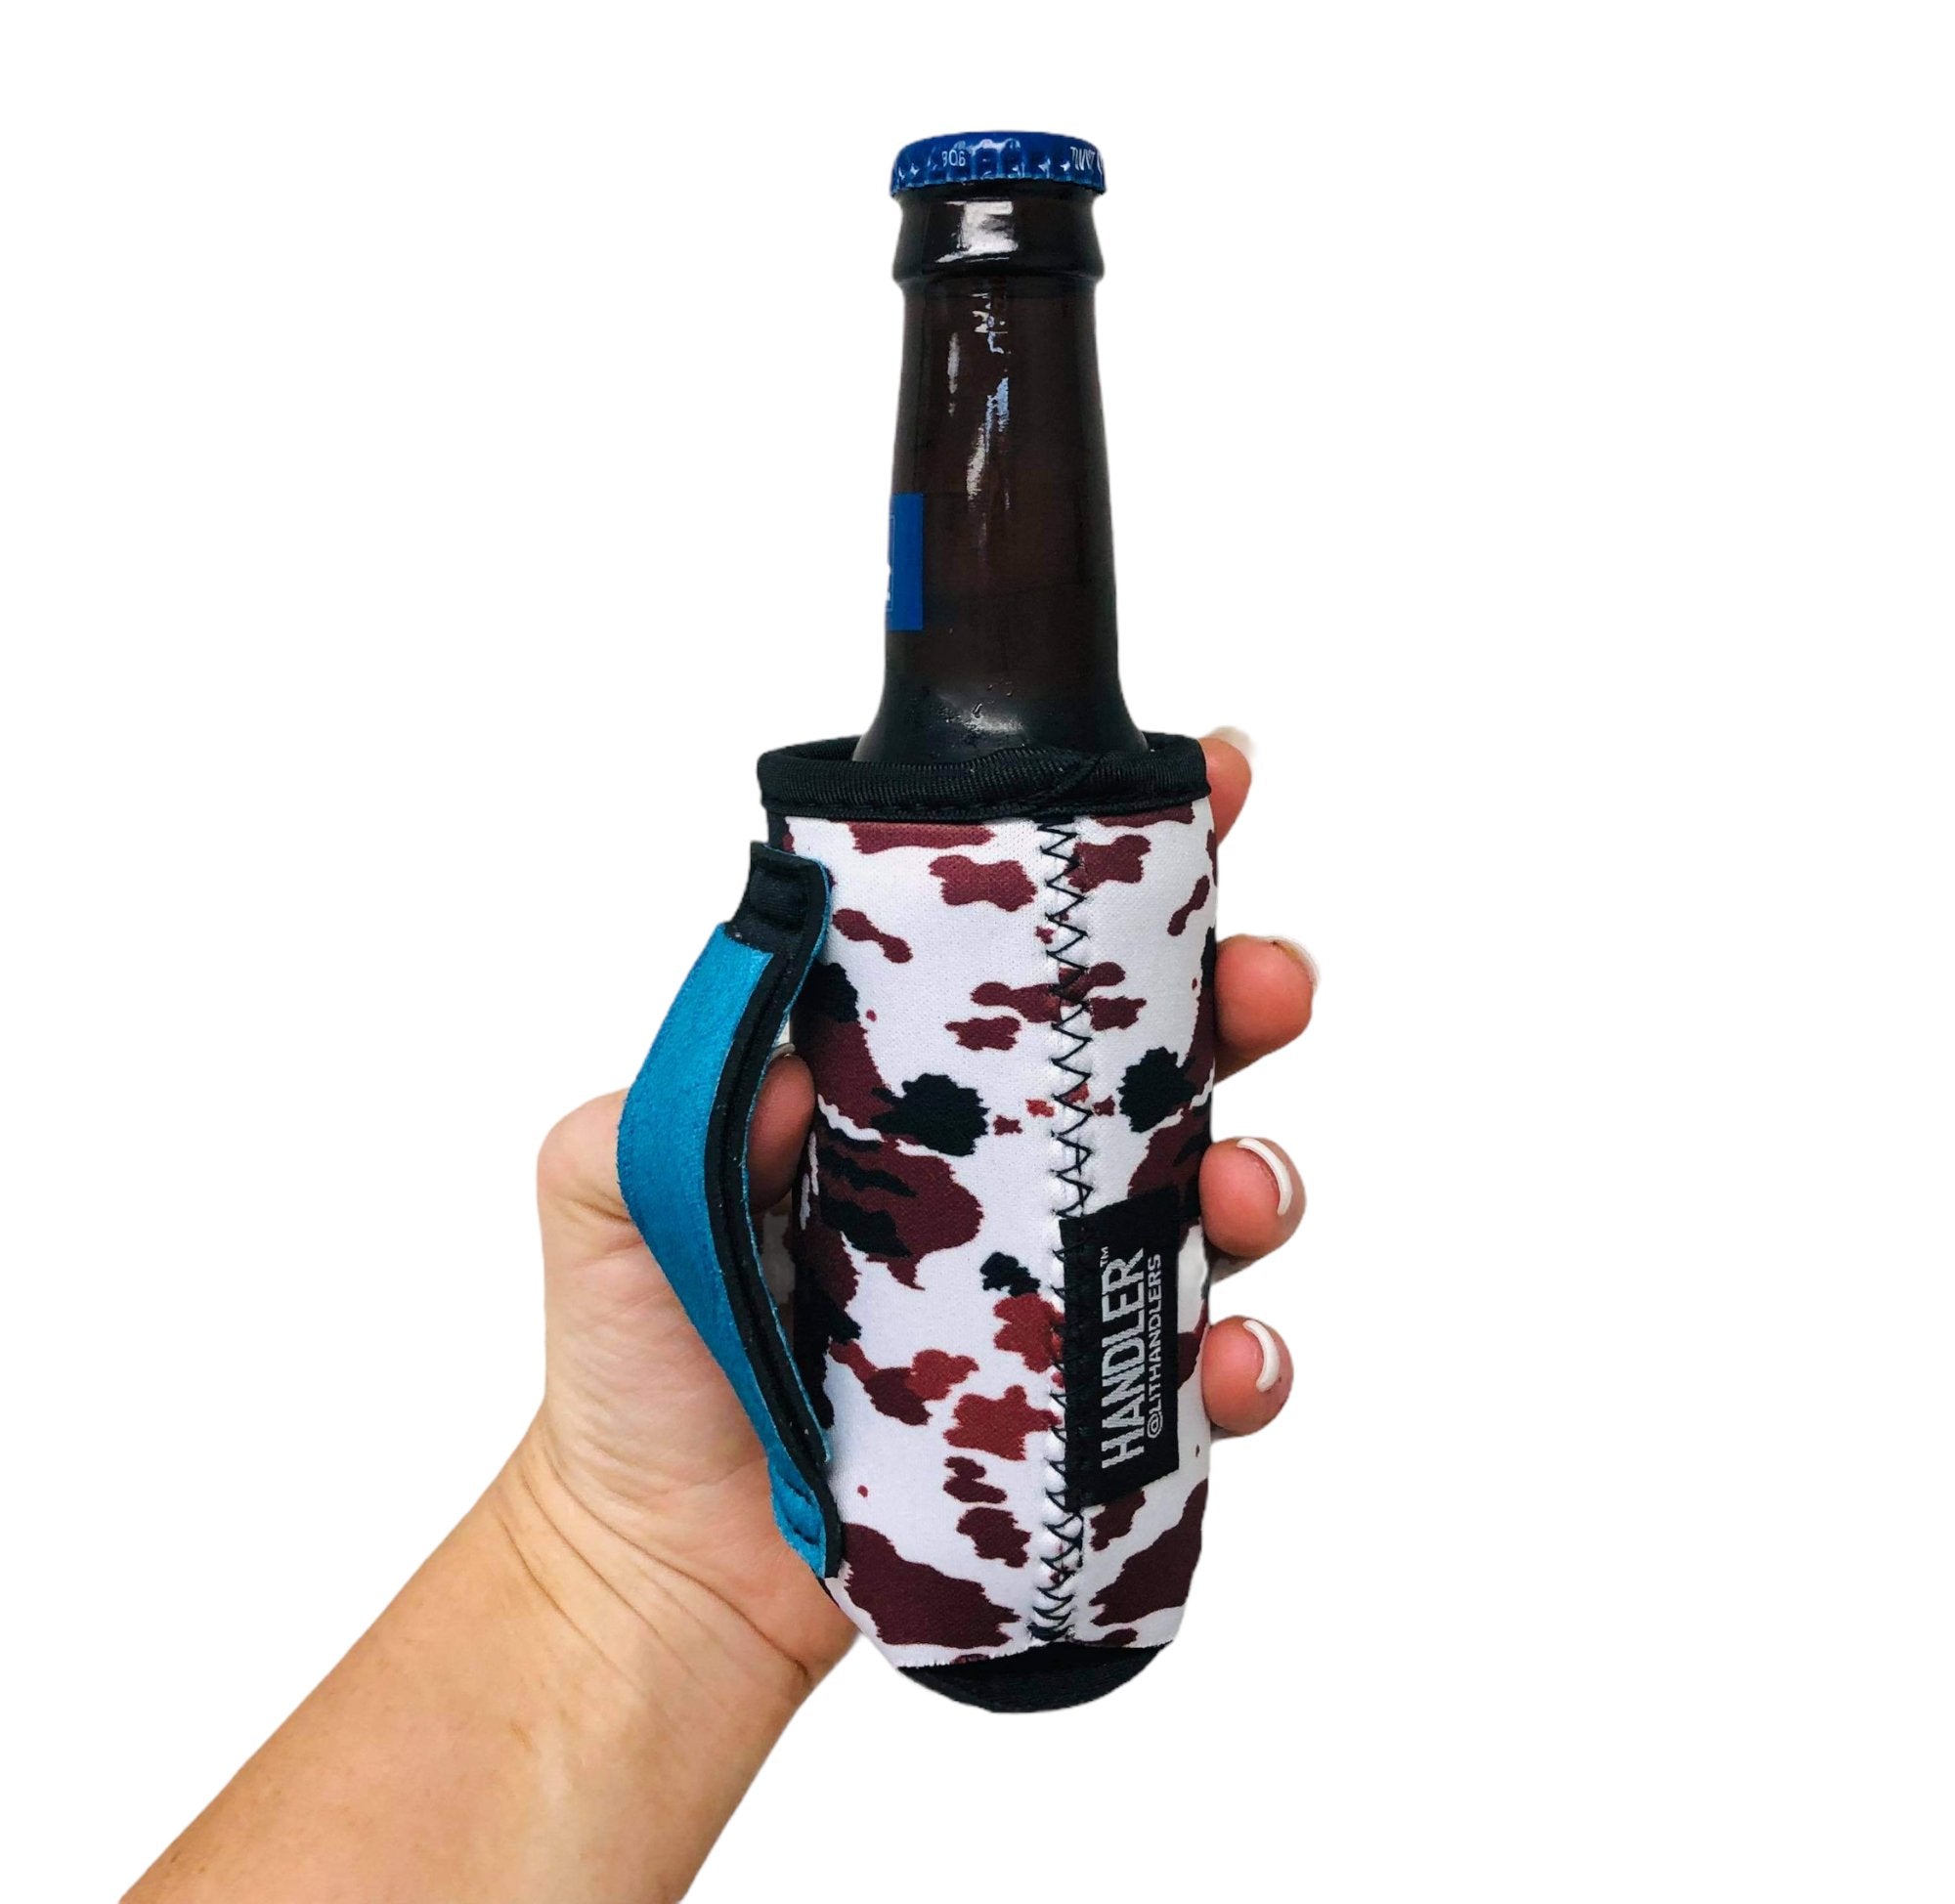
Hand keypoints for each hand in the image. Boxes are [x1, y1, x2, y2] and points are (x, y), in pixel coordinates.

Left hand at [516, 731, 1317, 1688]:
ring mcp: (1050, 1284)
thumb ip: (669, 1099)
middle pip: (1155, 1053)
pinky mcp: (1086, 1406)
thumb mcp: (610, 1193)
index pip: (1016, 946)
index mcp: (902, 1085)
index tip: (1211, 785)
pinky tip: (1233, 1362)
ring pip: (1206, 1196)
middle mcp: (996, 1168)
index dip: (1122, 863)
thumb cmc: (635, 1363)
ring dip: (1261, 1173)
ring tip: (1243, 1196)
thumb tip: (807, 1054)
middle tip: (1267, 984)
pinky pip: (1198, 1370)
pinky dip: (1243, 1360)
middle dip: (1238, 997)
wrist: (662, 1563)